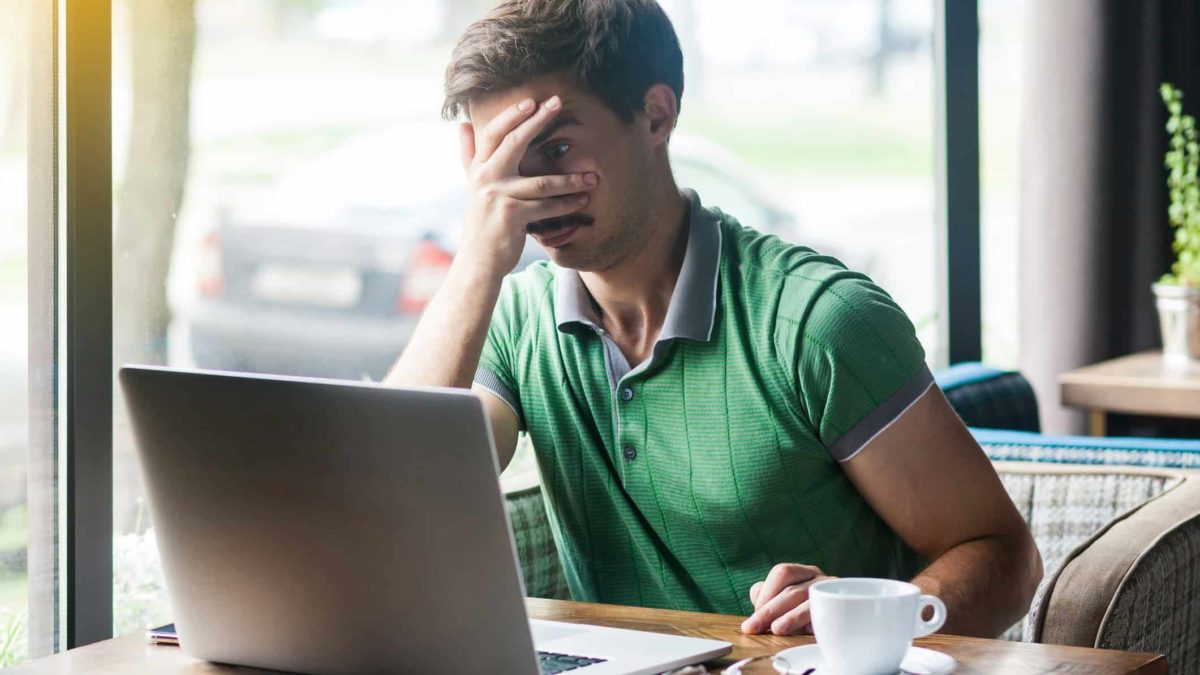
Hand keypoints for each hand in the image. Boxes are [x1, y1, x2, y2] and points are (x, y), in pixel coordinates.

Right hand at [455, 95, 597, 277]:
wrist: (478, 261)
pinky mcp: (511, 217)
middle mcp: (485, 178)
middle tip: (558, 103)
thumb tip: (462, 125)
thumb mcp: (471, 185)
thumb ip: (469, 155)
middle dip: (537, 121)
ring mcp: (498, 197)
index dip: (511, 115)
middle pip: (514, 143)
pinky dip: (566, 204)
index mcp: (479, 168)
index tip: (532, 100)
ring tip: (593, 177)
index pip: (493, 133)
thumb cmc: (482, 221)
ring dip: (570, 179)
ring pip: (541, 181)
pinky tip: (583, 200)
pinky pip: (546, 206)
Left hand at [740, 563, 833, 635]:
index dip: (766, 593)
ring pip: (810, 603)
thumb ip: (767, 600)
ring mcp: (832, 597)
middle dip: (769, 610)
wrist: (847, 626)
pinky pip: (829, 617)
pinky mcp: (842, 615)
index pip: (783, 573)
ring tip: (777, 629)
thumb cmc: (804, 615)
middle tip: (752, 627)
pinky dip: (815, 624)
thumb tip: (757, 605)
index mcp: (803, 573)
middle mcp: (820, 580)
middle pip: (793, 590)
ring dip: (791, 617)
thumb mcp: (783, 604)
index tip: (754, 616)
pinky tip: (805, 632)